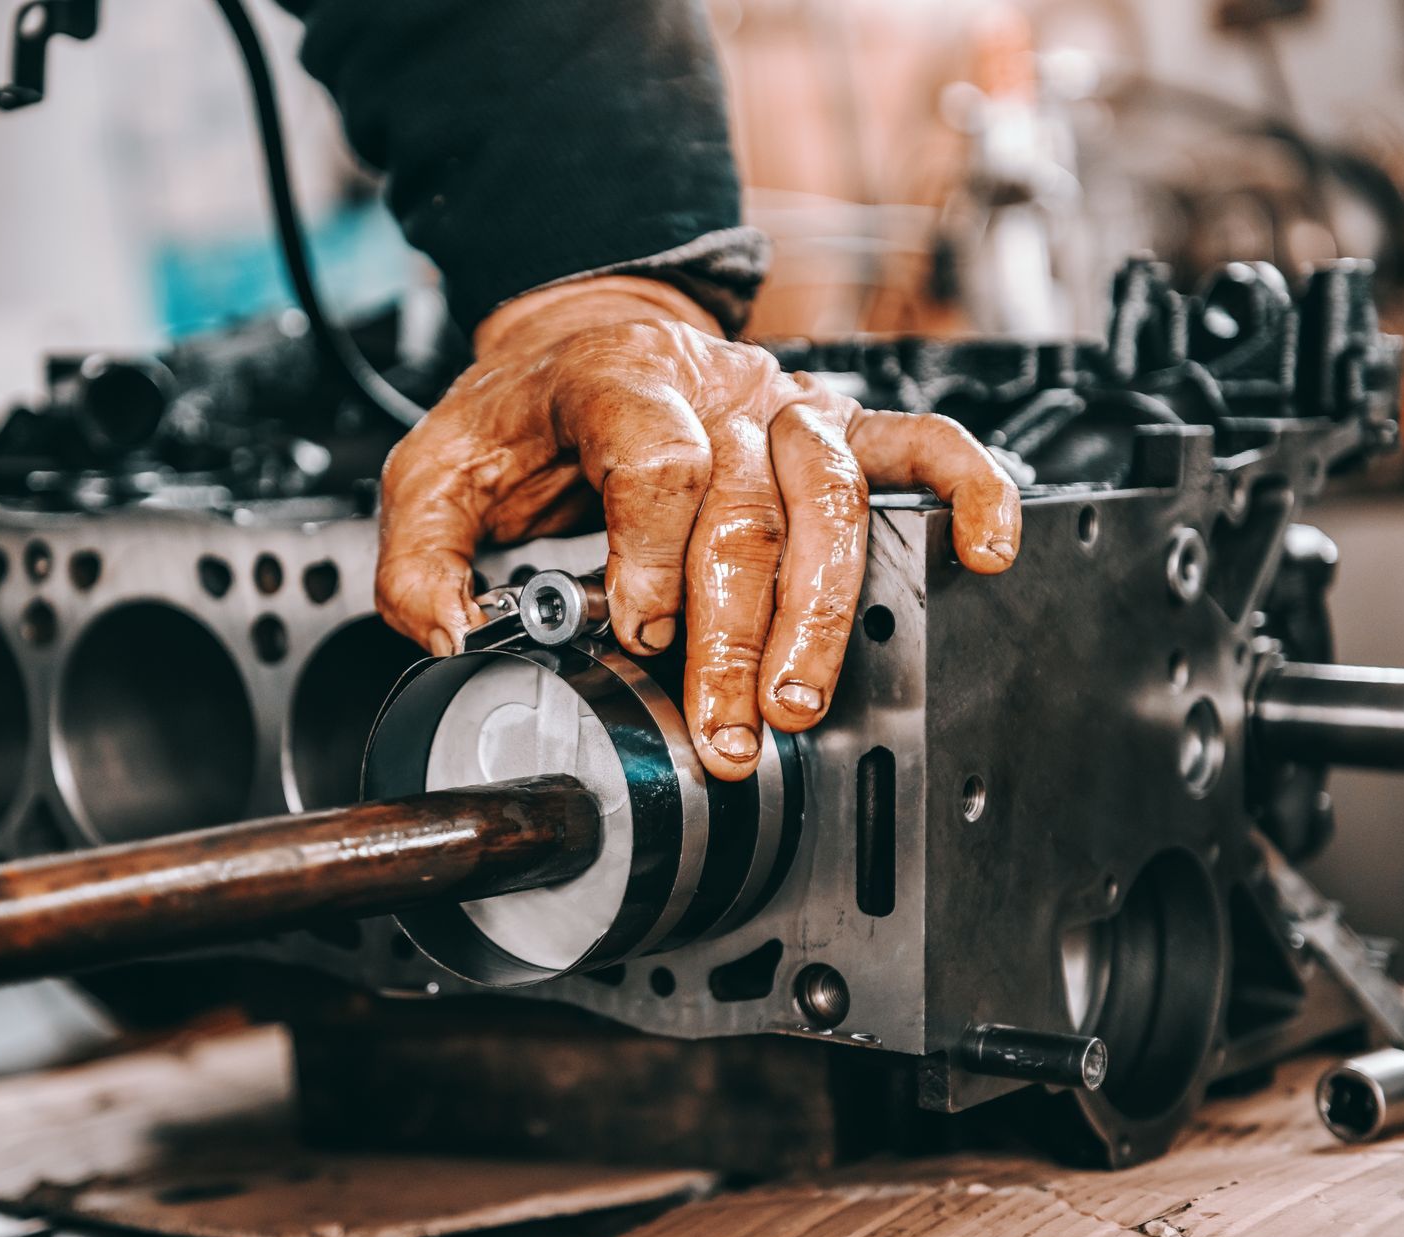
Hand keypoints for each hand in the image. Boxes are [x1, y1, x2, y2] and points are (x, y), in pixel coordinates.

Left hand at [375, 276, 1021, 778]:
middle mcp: (711, 390)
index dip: (651, 554)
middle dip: (735, 634)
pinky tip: (984, 553)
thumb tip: (451, 638)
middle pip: (745, 508)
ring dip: (821, 611)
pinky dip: (968, 491)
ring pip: (832, 498)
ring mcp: (784, 406)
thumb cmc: (520, 415)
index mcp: (613, 383)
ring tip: (797, 701)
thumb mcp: (433, 469)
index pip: (656, 462)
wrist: (586, 341)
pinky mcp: (836, 421)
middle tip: (725, 728)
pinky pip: (923, 442)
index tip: (635, 631)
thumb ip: (419, 556)